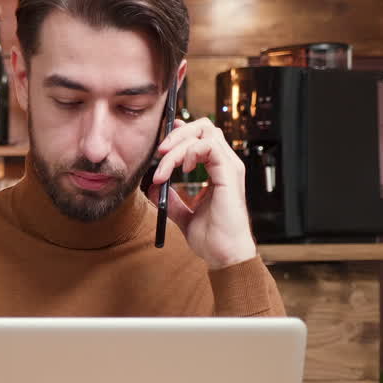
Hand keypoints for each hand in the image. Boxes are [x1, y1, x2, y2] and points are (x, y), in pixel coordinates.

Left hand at [148, 117, 256, 269]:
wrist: (223, 255)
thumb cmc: (211, 238)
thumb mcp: (184, 215)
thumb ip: (172, 199)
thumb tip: (153, 187)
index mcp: (218, 170)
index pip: (202, 137)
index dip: (181, 132)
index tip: (162, 143)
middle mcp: (226, 165)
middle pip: (204, 127)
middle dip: (177, 134)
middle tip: (159, 152)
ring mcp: (229, 167)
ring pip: (205, 134)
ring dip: (178, 146)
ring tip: (165, 170)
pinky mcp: (229, 174)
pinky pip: (209, 146)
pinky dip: (190, 152)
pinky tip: (182, 169)